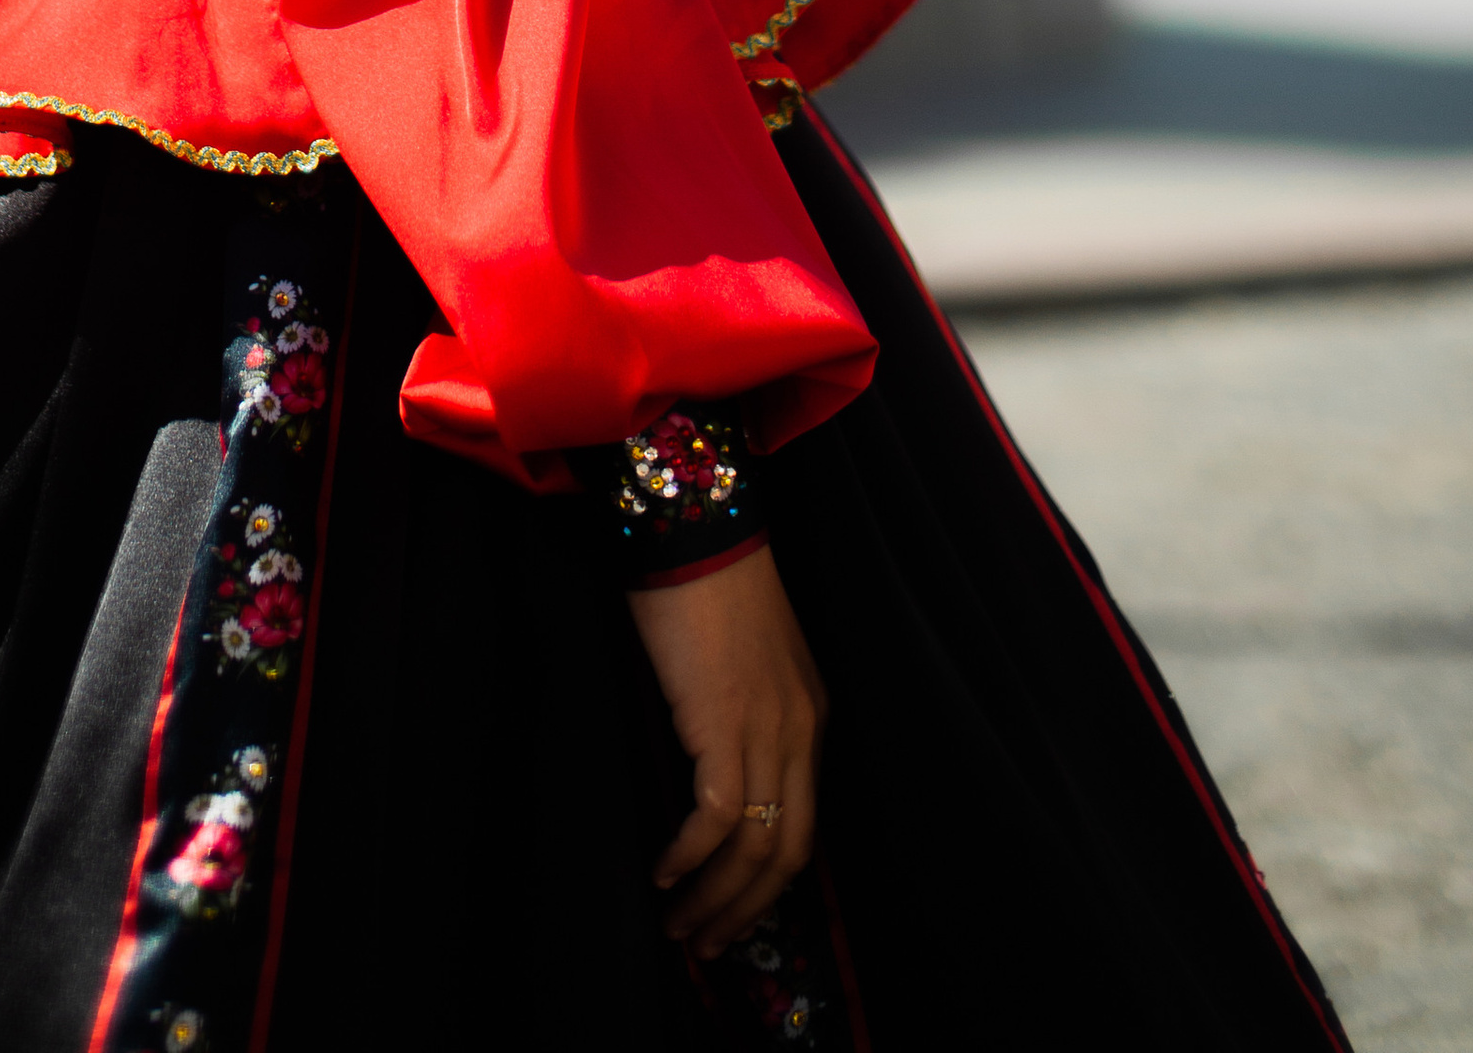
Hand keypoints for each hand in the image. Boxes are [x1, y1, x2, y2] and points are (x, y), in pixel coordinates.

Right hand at [627, 541, 826, 957]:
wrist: (695, 529)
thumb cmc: (706, 588)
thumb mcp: (742, 663)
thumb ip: (740, 717)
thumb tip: (706, 782)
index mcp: (809, 718)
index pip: (802, 825)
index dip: (767, 881)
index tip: (731, 912)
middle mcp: (800, 731)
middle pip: (789, 853)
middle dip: (747, 911)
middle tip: (705, 943)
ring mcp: (767, 729)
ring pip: (755, 848)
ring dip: (715, 899)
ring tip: (678, 927)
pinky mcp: (723, 723)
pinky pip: (715, 817)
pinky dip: (689, 857)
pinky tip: (663, 872)